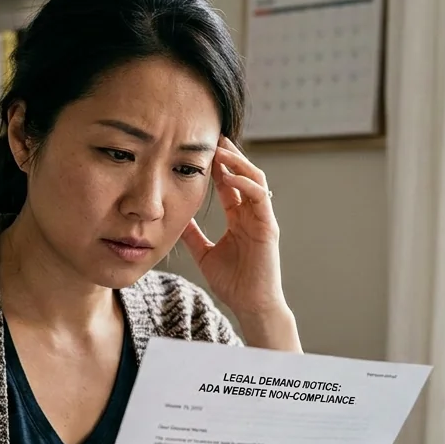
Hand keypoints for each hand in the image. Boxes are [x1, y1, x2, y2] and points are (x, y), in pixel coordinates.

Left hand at [181, 137, 286, 319]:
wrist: (250, 305)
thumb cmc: (232, 283)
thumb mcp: (204, 254)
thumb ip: (193, 236)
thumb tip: (175, 220)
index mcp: (239, 218)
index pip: (230, 184)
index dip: (218, 166)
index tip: (202, 149)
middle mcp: (252, 214)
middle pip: (245, 175)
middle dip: (231, 155)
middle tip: (214, 137)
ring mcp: (262, 219)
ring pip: (255, 180)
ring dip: (239, 163)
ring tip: (220, 150)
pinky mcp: (268, 227)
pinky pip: (260, 198)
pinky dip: (245, 184)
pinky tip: (228, 176)